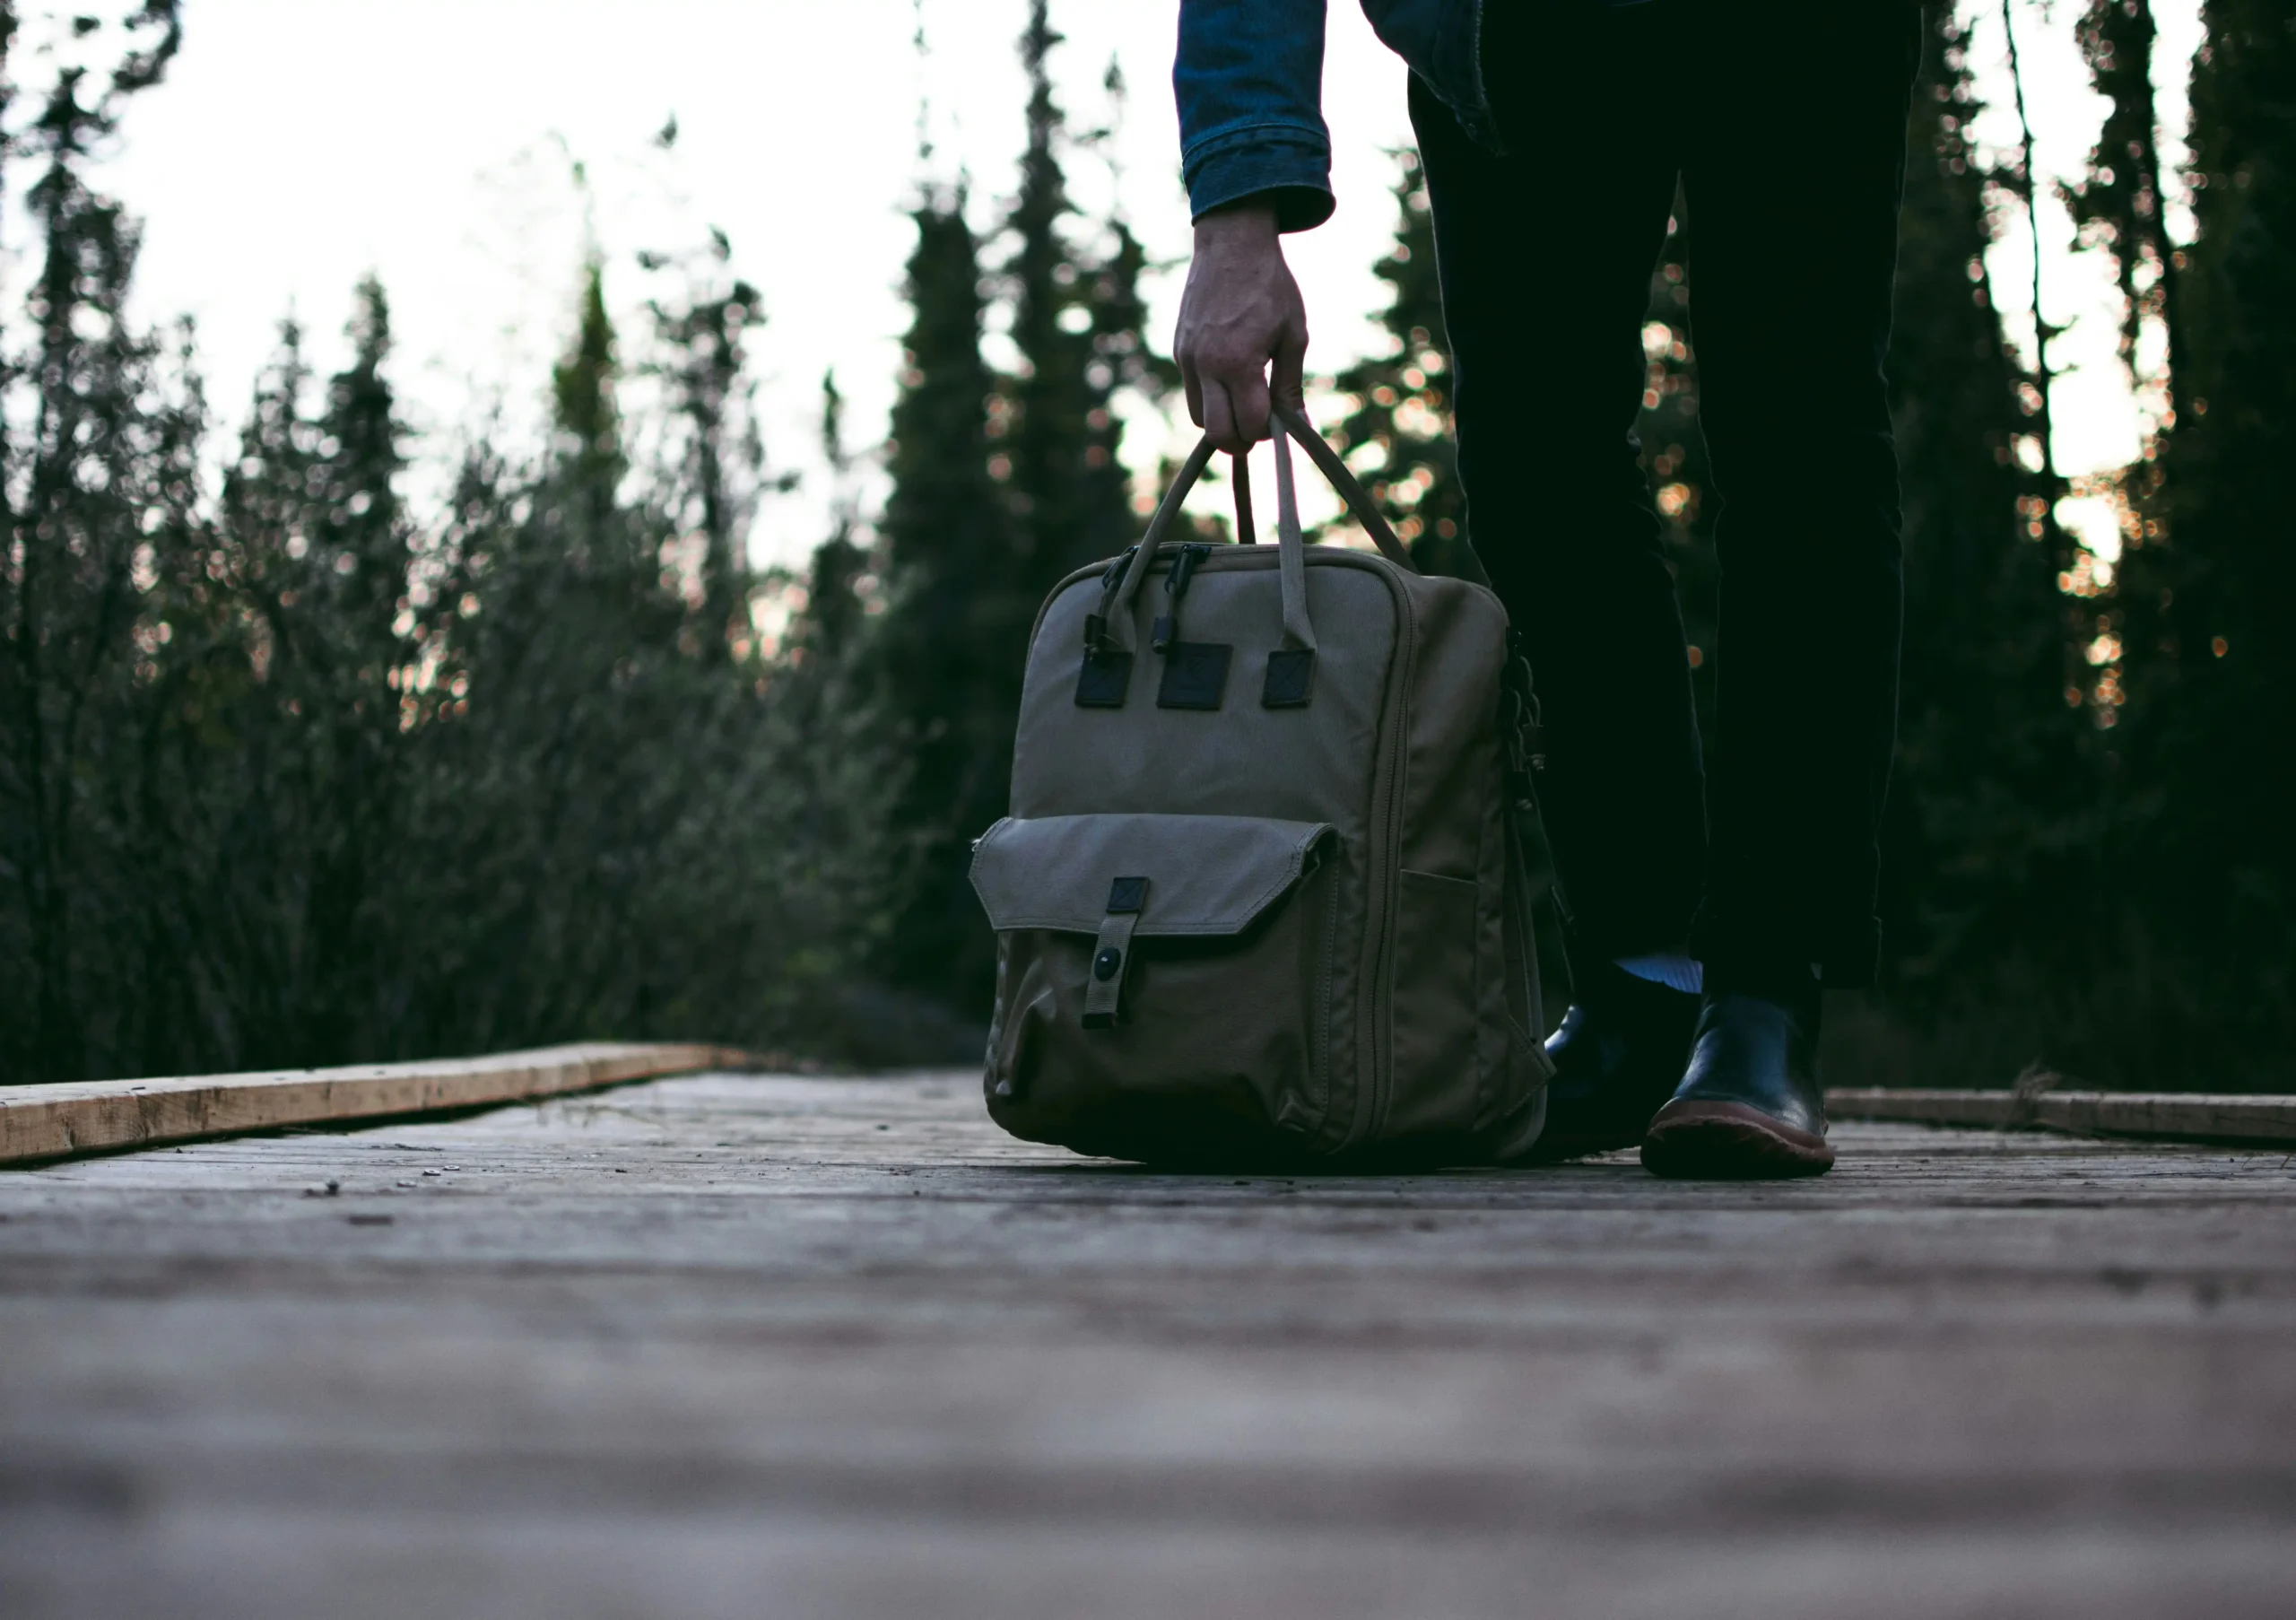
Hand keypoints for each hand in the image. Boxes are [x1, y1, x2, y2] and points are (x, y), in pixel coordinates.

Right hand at [1173, 204, 1307, 451]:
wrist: (1231, 243)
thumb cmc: (1271, 287)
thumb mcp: (1293, 335)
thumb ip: (1290, 384)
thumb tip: (1299, 425)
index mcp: (1238, 362)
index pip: (1250, 424)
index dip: (1268, 431)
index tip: (1279, 420)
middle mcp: (1206, 365)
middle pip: (1217, 433)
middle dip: (1241, 439)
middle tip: (1258, 428)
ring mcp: (1187, 359)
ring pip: (1198, 418)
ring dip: (1222, 420)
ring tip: (1243, 402)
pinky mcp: (1179, 350)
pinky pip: (1192, 391)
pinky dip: (1210, 397)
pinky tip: (1230, 377)